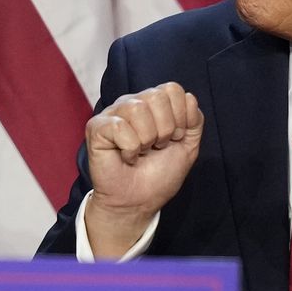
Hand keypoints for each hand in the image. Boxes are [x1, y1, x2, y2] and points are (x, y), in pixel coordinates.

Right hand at [84, 82, 202, 256]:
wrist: (139, 201)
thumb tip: (189, 98)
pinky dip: (129, 149)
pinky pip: (119, 127)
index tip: (174, 138)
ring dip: (146, 139)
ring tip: (141, 152)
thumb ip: (195, 120)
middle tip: (156, 147)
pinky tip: (126, 157)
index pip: (172, 89)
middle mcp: (133, 102)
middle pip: (157, 97)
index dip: (180, 117)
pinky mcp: (96, 127)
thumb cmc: (160, 174)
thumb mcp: (188, 146)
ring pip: (138, 109)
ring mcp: (113, 113)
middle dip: (164, 129)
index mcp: (154, 103)